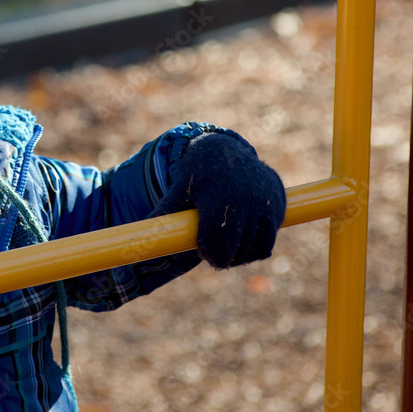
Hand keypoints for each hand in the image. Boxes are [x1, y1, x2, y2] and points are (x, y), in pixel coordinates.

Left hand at [152, 130, 285, 269]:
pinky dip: (254, 249)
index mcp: (217, 194)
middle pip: (235, 249)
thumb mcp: (178, 190)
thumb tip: (134, 242)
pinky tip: (241, 239)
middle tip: (212, 252)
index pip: (215, 240)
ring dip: (238, 255)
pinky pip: (266, 245)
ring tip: (225, 242)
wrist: (226, 154)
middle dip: (222, 257)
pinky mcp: (278, 208)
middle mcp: (245, 198)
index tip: (203, 252)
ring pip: (252, 250)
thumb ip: (163, 215)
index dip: (208, 252)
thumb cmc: (196, 177)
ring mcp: (264, 203)